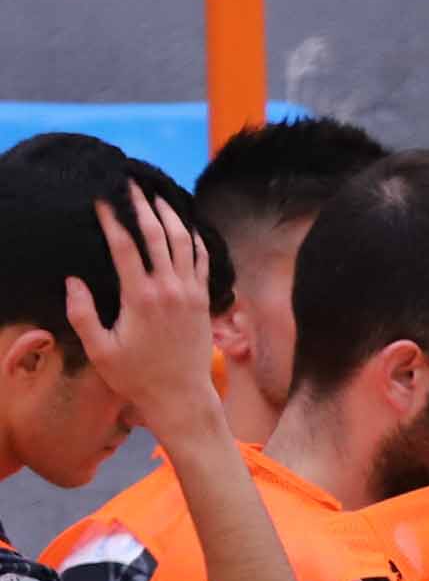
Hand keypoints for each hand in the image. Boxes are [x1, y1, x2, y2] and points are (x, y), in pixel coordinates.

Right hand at [65, 186, 220, 439]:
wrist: (182, 397)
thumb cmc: (136, 376)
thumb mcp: (100, 349)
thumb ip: (82, 314)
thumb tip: (73, 280)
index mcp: (140, 296)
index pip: (125, 245)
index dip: (112, 218)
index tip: (102, 199)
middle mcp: (170, 289)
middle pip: (158, 234)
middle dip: (142, 205)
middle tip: (131, 184)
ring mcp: (191, 293)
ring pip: (184, 242)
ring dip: (171, 215)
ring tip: (157, 196)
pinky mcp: (203, 300)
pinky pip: (202, 260)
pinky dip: (195, 238)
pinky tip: (186, 226)